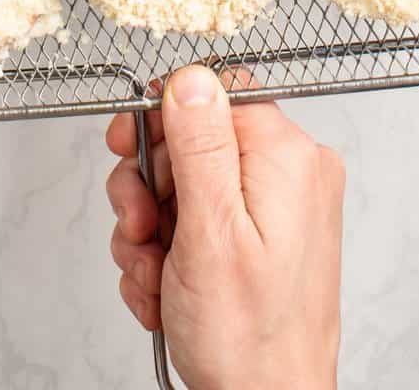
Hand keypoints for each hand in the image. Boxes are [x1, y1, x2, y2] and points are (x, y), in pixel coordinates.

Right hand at [105, 65, 343, 389]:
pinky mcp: (263, 239)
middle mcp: (291, 173)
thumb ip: (200, 146)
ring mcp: (278, 209)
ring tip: (154, 276)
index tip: (126, 149)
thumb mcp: (211, 234)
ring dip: (151, 231)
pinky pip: (197, 222)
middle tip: (141, 233)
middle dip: (149, 190)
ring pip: (184, 186)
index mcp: (288, 156)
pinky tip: (166, 290)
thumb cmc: (250, 342)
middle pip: (191, 141)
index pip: (211, 94)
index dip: (160, 119)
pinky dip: (170, 255)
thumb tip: (190, 77)